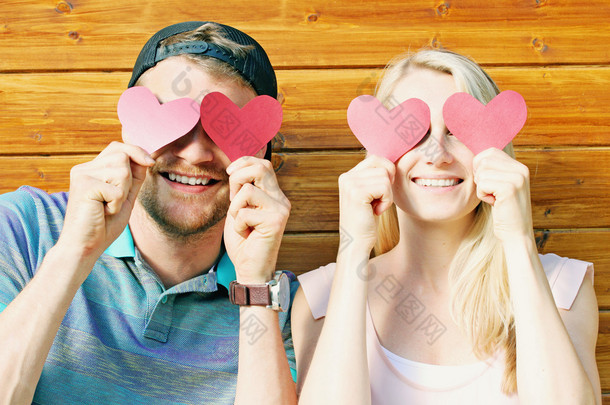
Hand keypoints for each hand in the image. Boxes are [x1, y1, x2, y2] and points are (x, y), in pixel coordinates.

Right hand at [58, 141, 153, 260]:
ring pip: (122, 171)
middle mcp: (85, 168)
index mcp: (93, 168)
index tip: (150, 162)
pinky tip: (103, 212)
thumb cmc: (104, 224)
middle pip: (122, 155)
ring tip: (107, 206)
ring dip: (122, 193)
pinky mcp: (84, 185)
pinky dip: (116, 205)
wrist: (84, 246)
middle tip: (113, 200)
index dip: (136, 151)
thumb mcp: (125, 196)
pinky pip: (117, 190)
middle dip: (128, 180)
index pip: (117, 147)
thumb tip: (146, 158)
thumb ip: (134, 177)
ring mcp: (82, 175)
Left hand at [223, 157, 290, 283]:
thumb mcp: (239, 208)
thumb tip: (236, 168)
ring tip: (240, 222)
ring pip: (248, 191)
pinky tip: (245, 233)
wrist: (250, 268)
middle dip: (238, 178)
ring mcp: (280, 210)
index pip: (263, 164)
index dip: (244, 162)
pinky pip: (245, 212)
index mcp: (273, 194)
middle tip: (233, 196)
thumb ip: (241, 190)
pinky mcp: (276, 221)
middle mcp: (281, 199)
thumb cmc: (243, 241)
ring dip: (235, 207)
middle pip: (262, 168)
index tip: (230, 172)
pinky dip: (238, 224)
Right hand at [337, 155, 394, 252]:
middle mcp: (346, 177)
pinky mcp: (357, 192)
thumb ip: (374, 177)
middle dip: (388, 184)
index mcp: (348, 175)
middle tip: (379, 201)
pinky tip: (377, 211)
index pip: (375, 159)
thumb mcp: (370, 195)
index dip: (386, 174)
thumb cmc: (367, 221)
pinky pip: (385, 187)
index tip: (381, 193)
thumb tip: (392, 161)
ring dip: (387, 195)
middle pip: (382, 166)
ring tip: (376, 208)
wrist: (357, 242)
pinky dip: (387, 201)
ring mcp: (350, 184)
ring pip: (385, 177)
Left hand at [473, 148, 533, 242]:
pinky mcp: (509, 188)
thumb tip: (475, 157)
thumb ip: (494, 170)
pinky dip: (482, 195)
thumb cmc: (504, 211)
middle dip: (480, 177)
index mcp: (519, 167)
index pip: (490, 152)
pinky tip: (494, 203)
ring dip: (481, 188)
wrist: (516, 234)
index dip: (480, 166)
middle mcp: (521, 169)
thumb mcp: (500, 186)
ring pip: (481, 172)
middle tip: (490, 192)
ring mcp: (517, 178)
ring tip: (494, 198)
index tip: (487, 183)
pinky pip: (482, 184)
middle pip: (483, 160)